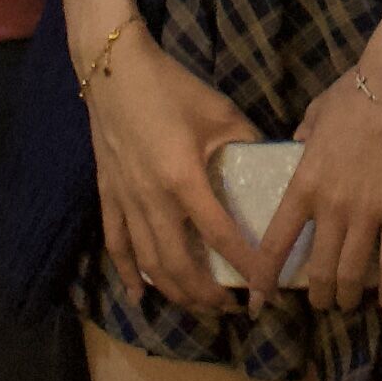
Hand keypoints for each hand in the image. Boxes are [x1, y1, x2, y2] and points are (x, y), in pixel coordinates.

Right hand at [79, 25, 253, 317]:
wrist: (114, 71)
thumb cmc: (171, 88)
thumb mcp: (220, 112)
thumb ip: (247, 142)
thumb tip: (273, 164)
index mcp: (184, 178)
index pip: (220, 236)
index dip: (245, 266)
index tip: (264, 289)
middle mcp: (152, 199)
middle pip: (179, 264)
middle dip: (206, 295)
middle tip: (231, 309)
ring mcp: (126, 201)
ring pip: (148, 263)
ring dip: (174, 292)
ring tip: (198, 307)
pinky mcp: (108, 196)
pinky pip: (117, 245)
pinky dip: (128, 274)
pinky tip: (139, 296)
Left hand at [275, 24, 381, 313]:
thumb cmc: (353, 92)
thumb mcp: (313, 115)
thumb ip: (301, 139)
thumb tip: (296, 148)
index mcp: (303, 184)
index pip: (275, 243)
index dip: (264, 279)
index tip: (259, 302)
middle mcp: (331, 207)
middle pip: (318, 269)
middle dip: (316, 296)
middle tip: (318, 304)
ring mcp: (367, 213)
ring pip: (351, 274)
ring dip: (346, 297)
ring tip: (347, 306)